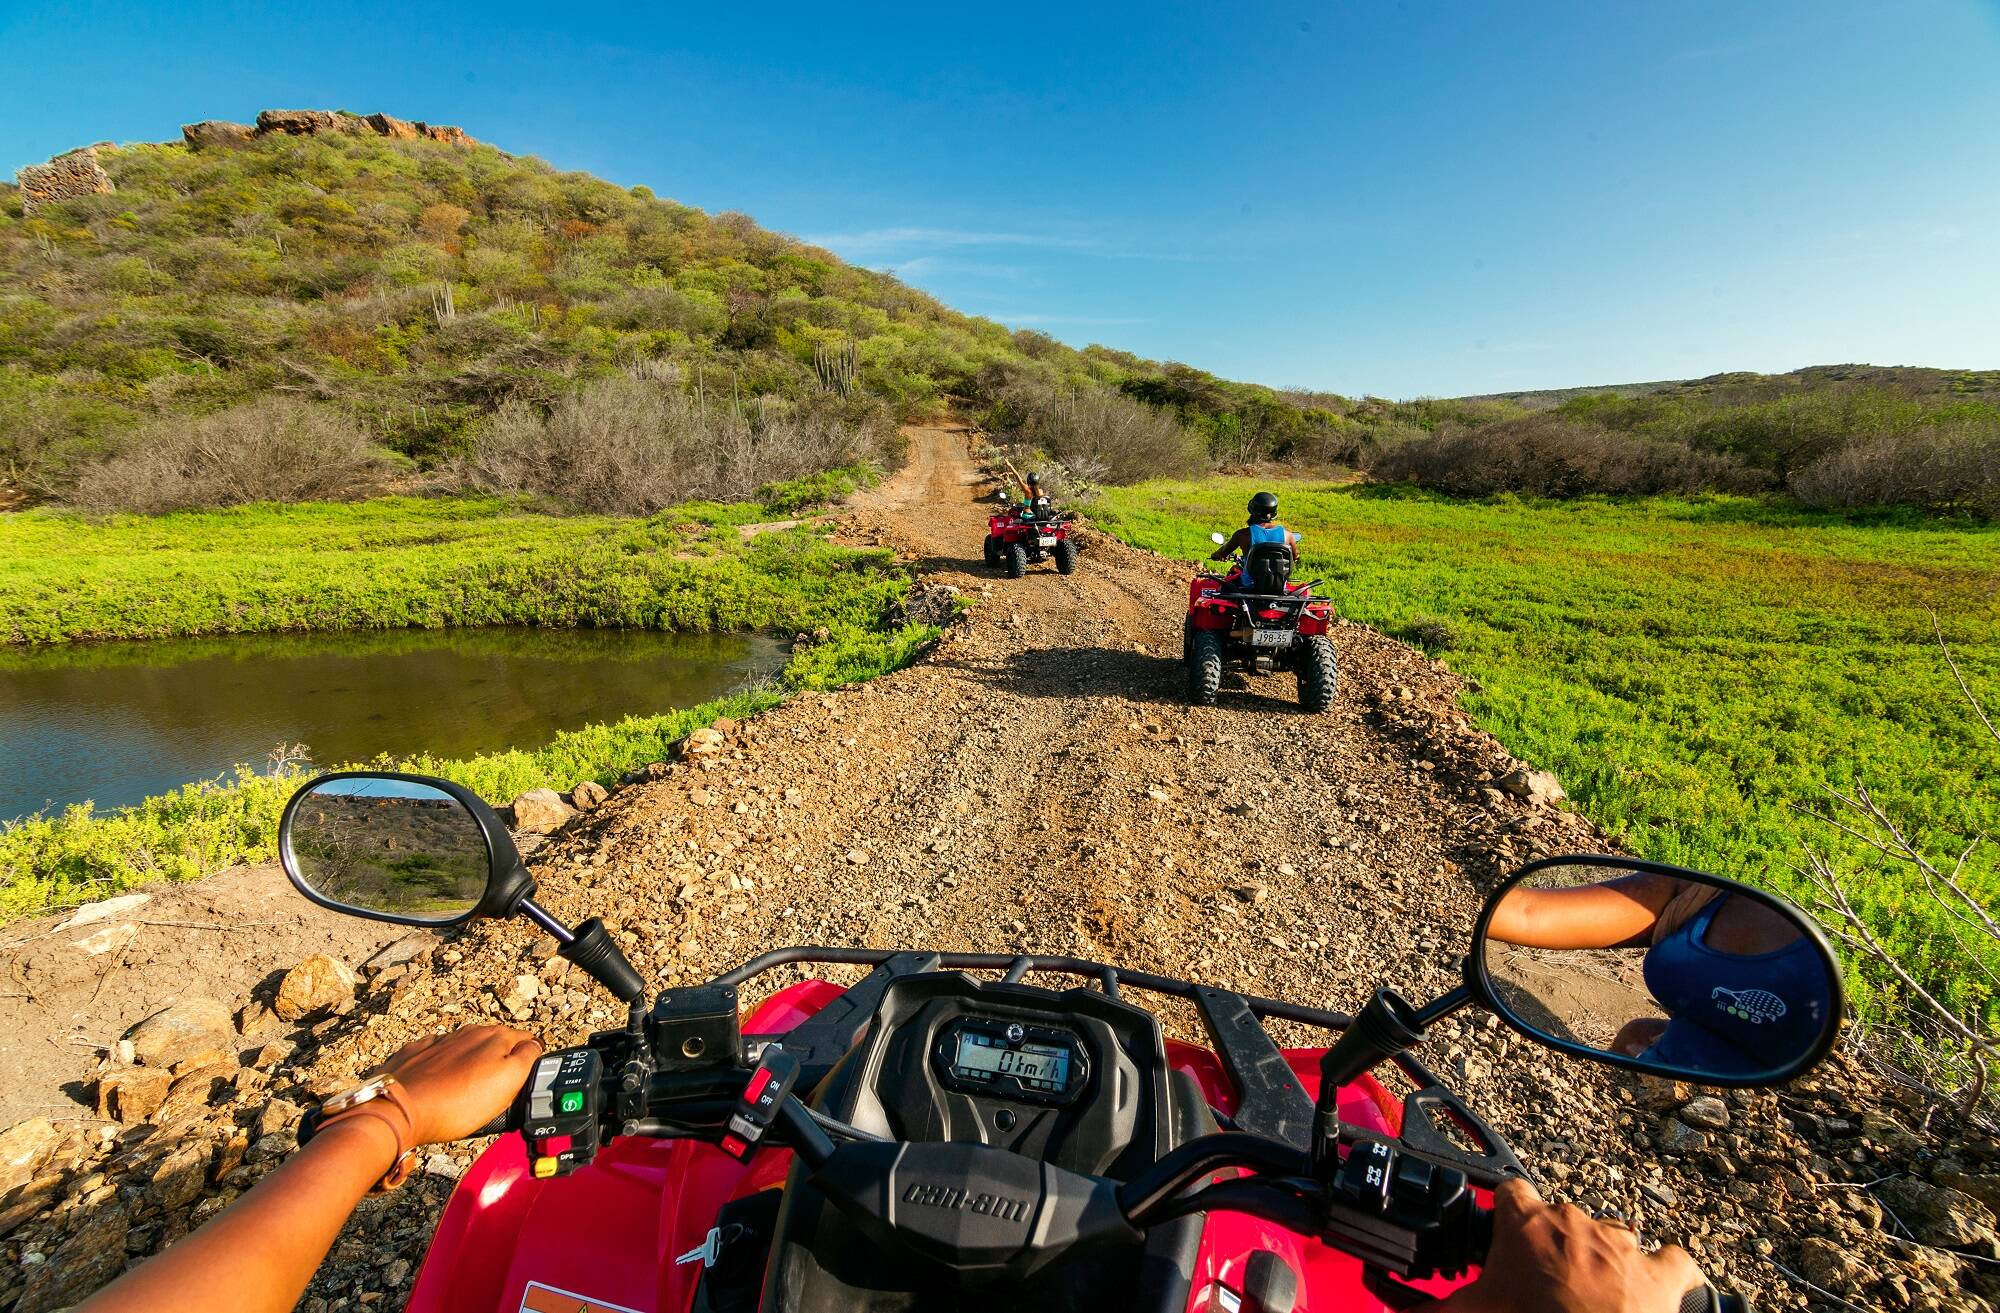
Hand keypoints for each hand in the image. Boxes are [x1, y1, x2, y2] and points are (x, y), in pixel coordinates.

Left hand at [375, 1024, 542, 1145]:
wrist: (399, 1110)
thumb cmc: (455, 1103)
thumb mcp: (509, 1082)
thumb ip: (528, 1058)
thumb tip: (535, 1047)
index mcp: (495, 1037)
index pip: (526, 1040)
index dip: (531, 1059)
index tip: (527, 1078)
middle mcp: (467, 1033)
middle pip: (495, 1044)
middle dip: (500, 1061)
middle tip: (499, 1091)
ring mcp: (439, 1042)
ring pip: (466, 1049)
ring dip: (471, 1063)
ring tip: (469, 1092)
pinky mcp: (415, 1055)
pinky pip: (436, 1056)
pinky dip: (443, 1067)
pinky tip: (440, 1083)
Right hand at [1434, 1179, 1702, 1312]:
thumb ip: (1428, 1306)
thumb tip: (1391, 1307)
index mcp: (1526, 1226)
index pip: (1511, 1193)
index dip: (1508, 1215)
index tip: (1507, 1238)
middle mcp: (1573, 1222)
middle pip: (1560, 1218)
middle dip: (1555, 1245)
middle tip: (1544, 1285)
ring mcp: (1623, 1243)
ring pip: (1612, 1236)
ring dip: (1605, 1259)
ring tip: (1594, 1296)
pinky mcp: (1661, 1271)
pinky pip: (1674, 1260)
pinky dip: (1667, 1272)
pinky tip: (1656, 1288)